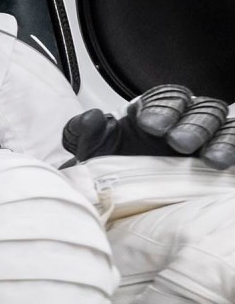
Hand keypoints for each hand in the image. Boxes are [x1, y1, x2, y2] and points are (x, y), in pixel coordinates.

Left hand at [63, 85, 234, 168]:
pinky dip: (234, 152)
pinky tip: (226, 167)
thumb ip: (82, 130)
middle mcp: (186, 123)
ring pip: (226, 128)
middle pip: (202, 110)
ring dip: (222, 141)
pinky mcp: (220, 166)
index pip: (168, 97)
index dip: (163, 107)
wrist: (118, 206)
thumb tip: (93, 117)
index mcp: (157, 112)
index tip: (149, 125)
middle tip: (178, 143)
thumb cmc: (109, 171)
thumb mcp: (89, 151)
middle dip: (192, 124)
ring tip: (212, 160)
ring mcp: (208, 143)